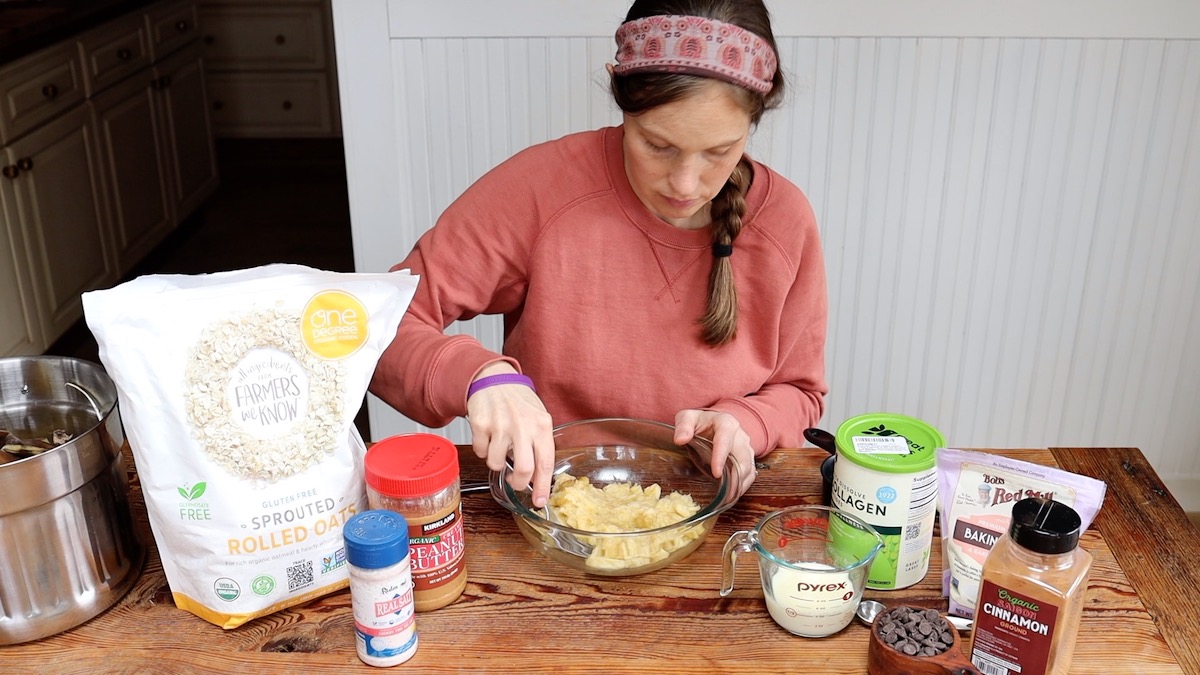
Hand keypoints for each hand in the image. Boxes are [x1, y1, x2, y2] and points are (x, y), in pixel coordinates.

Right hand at [466, 365, 554, 506]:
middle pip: (523, 470)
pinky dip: (484, 450)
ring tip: (501, 447)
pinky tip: (489, 436)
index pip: (545, 463)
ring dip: (497, 462)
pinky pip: (480, 452)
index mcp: (541, 425)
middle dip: (518, 483)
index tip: (540, 501)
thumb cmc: (518, 401)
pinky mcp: (480, 425)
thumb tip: (538, 478)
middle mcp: (522, 425)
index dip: (543, 487)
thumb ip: (540, 445)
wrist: (494, 378)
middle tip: (515, 482)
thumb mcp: (538, 418)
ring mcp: (500, 425)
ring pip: (497, 464)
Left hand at [673, 409, 756, 496]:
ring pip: (749, 467)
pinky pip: (750, 474)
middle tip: (725, 494)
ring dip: (740, 484)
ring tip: (729, 498)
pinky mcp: (747, 458)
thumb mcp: (688, 418)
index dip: (721, 457)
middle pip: (743, 457)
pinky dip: (743, 486)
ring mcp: (745, 447)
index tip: (716, 473)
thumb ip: (683, 426)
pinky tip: (733, 495)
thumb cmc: (700, 422)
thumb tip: (680, 439)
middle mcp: (740, 435)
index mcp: (726, 423)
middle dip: (736, 476)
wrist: (713, 422)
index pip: (726, 439)